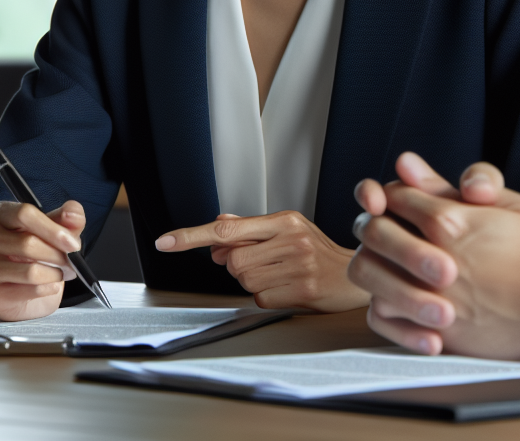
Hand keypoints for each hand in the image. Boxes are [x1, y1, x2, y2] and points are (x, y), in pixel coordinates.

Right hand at [0, 200, 83, 321]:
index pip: (24, 213)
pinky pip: (27, 290)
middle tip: (71, 261)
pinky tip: (50, 285)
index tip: (72, 243)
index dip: (53, 229)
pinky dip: (47, 288)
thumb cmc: (39, 249)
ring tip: (62, 272)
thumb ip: (68, 217)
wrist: (24, 286)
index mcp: (1, 213)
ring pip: (29, 271)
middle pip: (28, 243)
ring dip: (55, 274)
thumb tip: (72, 214)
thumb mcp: (57, 227)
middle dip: (57, 255)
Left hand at [155, 210, 369, 311]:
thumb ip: (251, 228)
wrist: (353, 275)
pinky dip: (267, 297)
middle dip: (240, 266)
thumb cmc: (318, 251)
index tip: (166, 241)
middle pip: (233, 261)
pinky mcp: (300, 290)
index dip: (192, 235)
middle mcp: (291, 239)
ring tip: (280, 275)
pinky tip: (286, 288)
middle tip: (265, 263)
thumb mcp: (288, 229)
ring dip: (255, 282)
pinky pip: (260, 299)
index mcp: (285, 220)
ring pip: (244, 281)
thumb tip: (220, 224)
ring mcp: (296, 265)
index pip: (228, 229)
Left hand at [349, 153, 519, 357]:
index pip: (393, 195)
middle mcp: (434, 256)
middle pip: (374, 230)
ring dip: (377, 262)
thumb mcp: (508, 203)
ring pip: (370, 273)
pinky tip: (401, 297)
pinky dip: (384, 304)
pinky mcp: (435, 330)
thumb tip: (407, 163)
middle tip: (390, 230)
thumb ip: (452, 185)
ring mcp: (431, 296)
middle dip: (377, 224)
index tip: (401, 203)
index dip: (393, 195)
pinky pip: (382, 315)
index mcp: (450, 219)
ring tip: (393, 263)